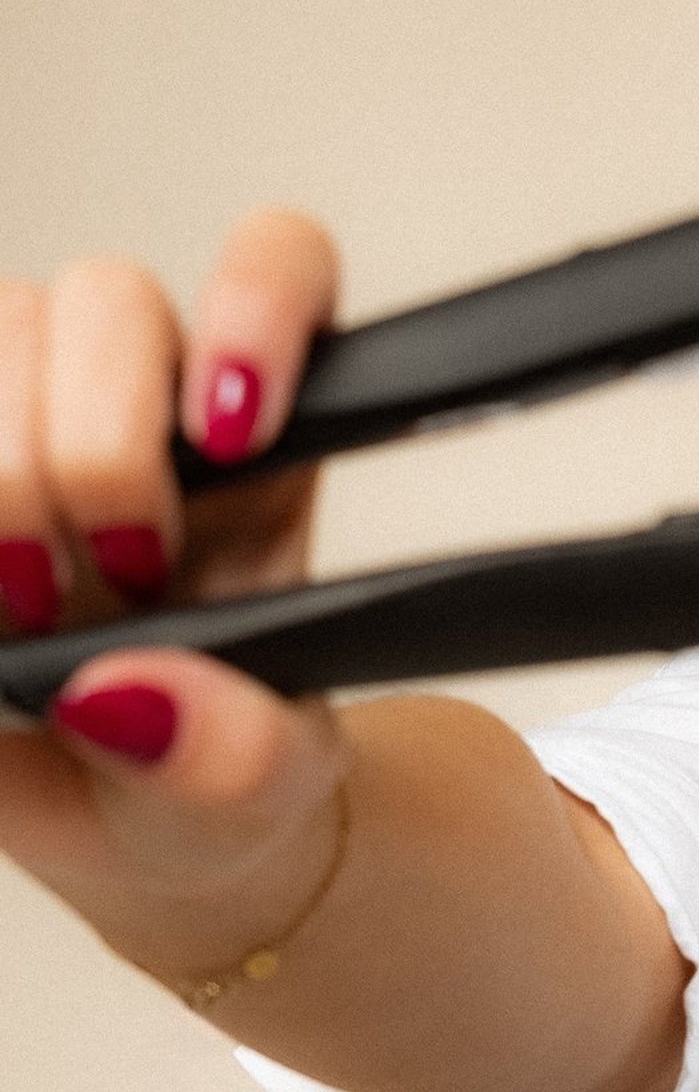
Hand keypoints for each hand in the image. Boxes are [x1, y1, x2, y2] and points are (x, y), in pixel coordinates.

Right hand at [0, 212, 352, 977]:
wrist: (131, 821)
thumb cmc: (210, 774)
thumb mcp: (255, 799)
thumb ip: (230, 757)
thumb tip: (134, 696)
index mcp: (261, 448)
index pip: (277, 270)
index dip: (255, 305)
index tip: (233, 428)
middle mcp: (142, 400)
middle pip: (105, 299)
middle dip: (92, 442)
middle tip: (112, 570)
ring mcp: (26, 412)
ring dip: (1, 460)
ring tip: (22, 595)